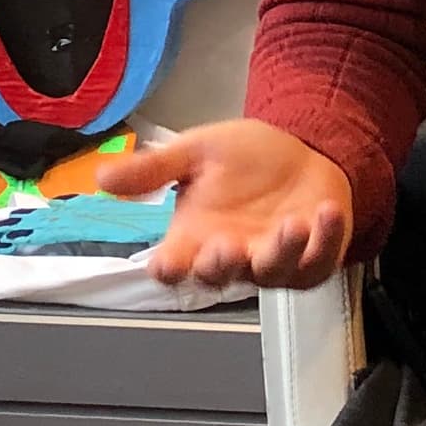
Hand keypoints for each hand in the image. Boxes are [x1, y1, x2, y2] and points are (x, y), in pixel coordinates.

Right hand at [96, 116, 355, 289]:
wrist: (302, 149)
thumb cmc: (246, 158)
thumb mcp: (196, 151)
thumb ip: (155, 168)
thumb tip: (102, 177)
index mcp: (195, 236)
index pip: (173, 265)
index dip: (168, 268)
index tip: (165, 262)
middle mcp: (231, 256)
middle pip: (218, 277)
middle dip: (220, 264)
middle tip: (225, 244)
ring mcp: (272, 263)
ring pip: (270, 272)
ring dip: (279, 251)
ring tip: (290, 223)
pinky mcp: (312, 261)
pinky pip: (317, 261)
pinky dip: (323, 241)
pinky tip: (323, 213)